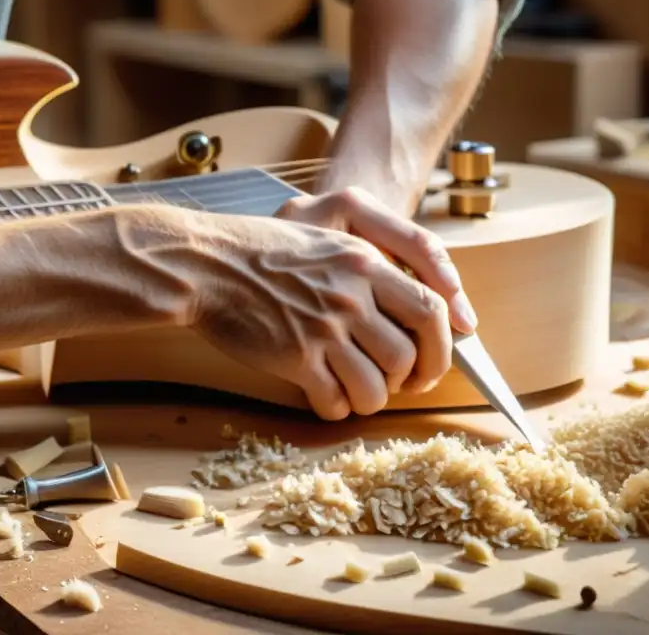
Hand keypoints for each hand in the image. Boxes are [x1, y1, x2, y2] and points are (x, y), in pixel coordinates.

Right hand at [186, 189, 467, 420]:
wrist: (207, 264)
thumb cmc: (259, 251)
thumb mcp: (323, 240)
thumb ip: (364, 267)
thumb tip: (401, 307)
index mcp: (364, 263)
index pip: (431, 309)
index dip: (441, 345)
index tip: (431, 360)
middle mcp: (352, 296)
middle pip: (408, 355)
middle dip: (410, 380)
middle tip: (398, 385)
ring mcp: (324, 329)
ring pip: (376, 386)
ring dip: (371, 399)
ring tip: (357, 393)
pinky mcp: (296, 358)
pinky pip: (335, 401)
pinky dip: (336, 408)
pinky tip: (324, 397)